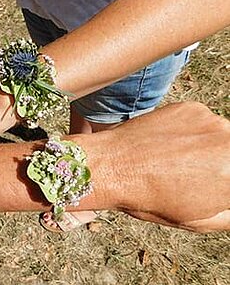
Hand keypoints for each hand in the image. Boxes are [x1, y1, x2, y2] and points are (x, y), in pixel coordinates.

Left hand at [83, 102, 229, 231]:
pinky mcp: (193, 109)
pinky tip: (169, 146)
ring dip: (210, 148)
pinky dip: (192, 133)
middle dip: (222, 166)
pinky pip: (203, 123)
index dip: (222, 185)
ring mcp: (212, 122)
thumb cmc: (151, 198)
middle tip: (195, 175)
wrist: (111, 165)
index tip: (214, 186)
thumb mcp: (199, 221)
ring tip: (179, 162)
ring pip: (222, 137)